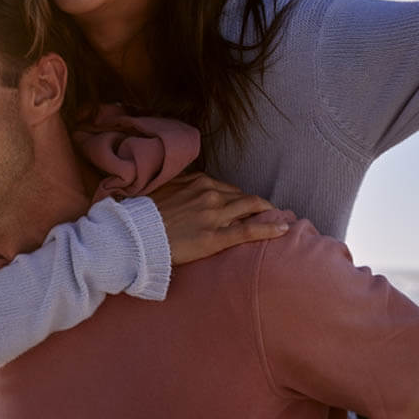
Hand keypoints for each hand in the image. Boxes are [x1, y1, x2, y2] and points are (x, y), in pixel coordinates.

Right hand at [148, 172, 287, 264]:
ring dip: (267, 212)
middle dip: (257, 204)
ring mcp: (214, 214)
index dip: (237, 197)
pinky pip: (248, 230)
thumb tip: (184, 188)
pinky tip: (283, 228)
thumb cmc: (144, 215)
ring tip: (279, 217)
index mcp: (198, 182)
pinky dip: (269, 227)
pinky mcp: (214, 236)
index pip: (227, 188)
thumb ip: (179, 186)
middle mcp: (209, 193)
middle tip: (267, 212)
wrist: (135, 234)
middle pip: (242, 197)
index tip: (243, 205)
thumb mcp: (162, 190)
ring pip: (250, 208)